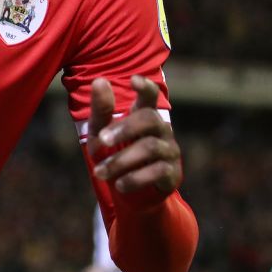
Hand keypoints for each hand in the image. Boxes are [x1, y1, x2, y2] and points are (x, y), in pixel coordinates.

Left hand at [86, 76, 181, 195]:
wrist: (131, 192)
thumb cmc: (115, 152)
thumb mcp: (101, 132)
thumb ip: (101, 110)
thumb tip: (99, 81)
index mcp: (143, 114)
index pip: (150, 95)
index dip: (145, 87)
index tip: (133, 79)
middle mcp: (160, 128)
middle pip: (149, 118)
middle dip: (124, 128)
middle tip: (101, 140)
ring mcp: (169, 150)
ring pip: (150, 147)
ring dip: (121, 160)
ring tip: (99, 172)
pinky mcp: (172, 172)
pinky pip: (157, 171)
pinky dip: (135, 178)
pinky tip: (119, 185)